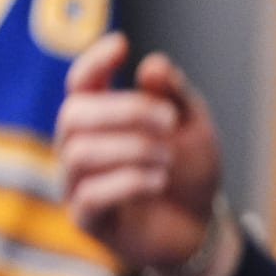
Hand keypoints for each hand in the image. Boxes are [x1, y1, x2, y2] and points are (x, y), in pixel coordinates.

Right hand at [55, 32, 234, 275]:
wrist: (201, 229)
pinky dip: (128, 181)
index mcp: (100, 119)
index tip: (122, 46)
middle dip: (124, 111)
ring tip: (168, 156)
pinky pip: (90, 195)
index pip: (80, 83)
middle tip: (169, 120)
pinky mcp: (88, 219)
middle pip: (74, 114)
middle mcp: (80, 147)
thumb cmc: (190, 172)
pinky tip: (159, 179)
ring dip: (131, 148)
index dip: (94, 62)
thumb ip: (174, 96)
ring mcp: (78, 183)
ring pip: (80, 153)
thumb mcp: (193, 128)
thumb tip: (153, 65)